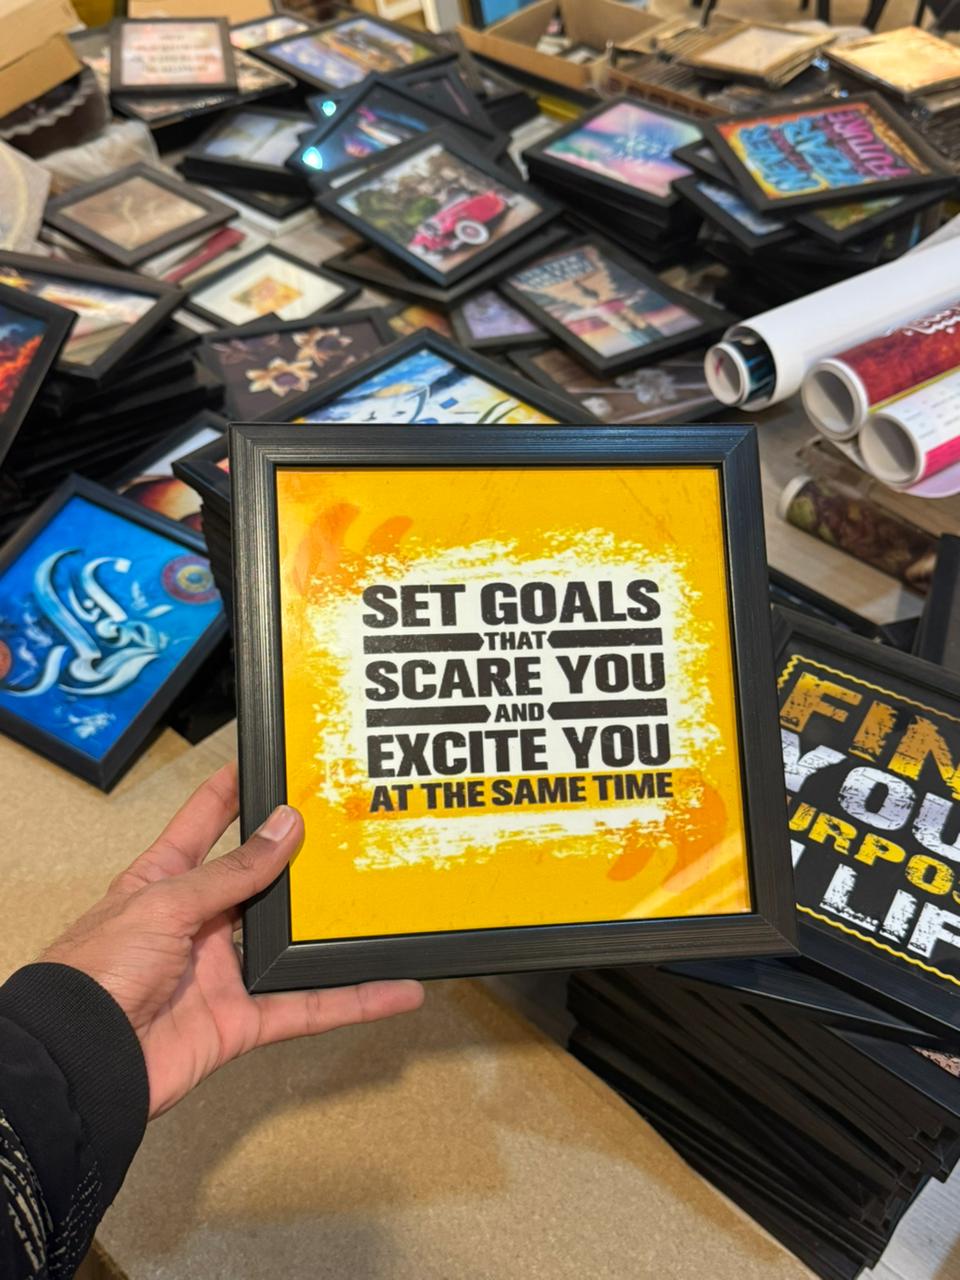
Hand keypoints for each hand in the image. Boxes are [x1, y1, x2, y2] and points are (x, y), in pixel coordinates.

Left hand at [41, 763, 423, 1116]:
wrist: (79, 1061)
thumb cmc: (95, 973)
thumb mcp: (164, 902)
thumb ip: (232, 872)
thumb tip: (286, 828)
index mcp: (165, 881)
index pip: (204, 824)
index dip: (233, 791)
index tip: (270, 761)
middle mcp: (197, 923)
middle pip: (261, 884)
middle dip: (303, 861)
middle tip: (349, 830)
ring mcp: (221, 972)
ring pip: (293, 947)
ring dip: (335, 933)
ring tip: (384, 903)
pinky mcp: (241, 1021)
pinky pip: (306, 1008)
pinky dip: (352, 1002)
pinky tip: (394, 990)